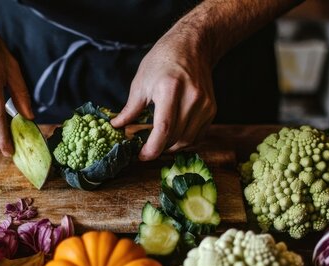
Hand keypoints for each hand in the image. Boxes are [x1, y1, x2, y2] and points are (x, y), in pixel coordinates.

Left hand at [111, 26, 215, 160]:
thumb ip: (130, 109)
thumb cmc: (162, 60)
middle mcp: (192, 97)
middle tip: (145, 147)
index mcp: (170, 89)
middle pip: (175, 137)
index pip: (164, 128)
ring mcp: (205, 104)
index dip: (152, 148)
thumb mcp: (140, 82)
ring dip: (171, 146)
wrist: (192, 46)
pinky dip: (184, 140)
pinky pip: (197, 135)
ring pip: (187, 140)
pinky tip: (173, 134)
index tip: (141, 156)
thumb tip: (116, 126)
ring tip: (159, 140)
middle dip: (158, 147)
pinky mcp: (212, 109)